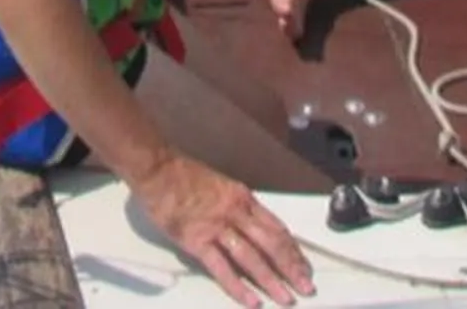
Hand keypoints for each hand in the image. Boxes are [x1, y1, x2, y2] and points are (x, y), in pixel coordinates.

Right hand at [135, 152, 314, 304]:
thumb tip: (254, 227)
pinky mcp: (198, 242)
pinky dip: (238, 286)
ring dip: (271, 280)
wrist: (159, 170)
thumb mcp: (222, 185)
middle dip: (291, 268)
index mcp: (244, 198)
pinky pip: (222, 268)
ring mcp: (218, 228)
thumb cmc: (186, 176)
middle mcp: (236, 213)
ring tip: (286, 298)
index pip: (276, 228)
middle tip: (306, 287)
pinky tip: (252, 301)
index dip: (293, 250)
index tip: (304, 266)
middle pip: (271, 244)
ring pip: (252, 258)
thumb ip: (239, 206)